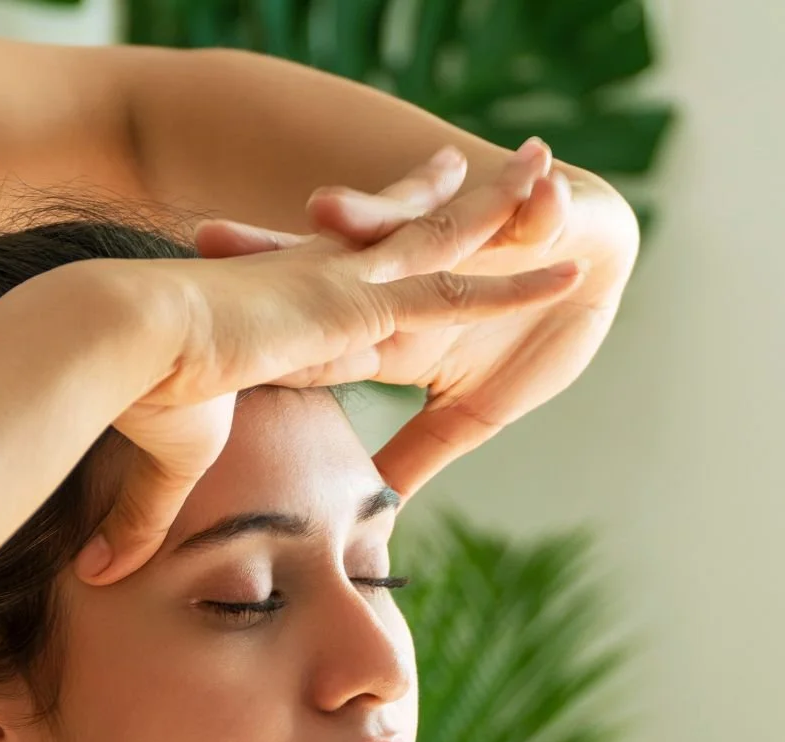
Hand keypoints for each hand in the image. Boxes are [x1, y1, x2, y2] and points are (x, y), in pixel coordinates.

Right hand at [66, 168, 582, 583]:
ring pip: (447, 250)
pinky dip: (520, 285)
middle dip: (441, 205)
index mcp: (286, 314)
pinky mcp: (369, 301)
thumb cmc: (129, 405)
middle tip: (471, 170)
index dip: (372, 265)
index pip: (345, 289)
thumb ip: (147, 514)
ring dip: (503, 222)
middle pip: (402, 242)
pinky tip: (571, 270)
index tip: (388, 249)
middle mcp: (322, 287)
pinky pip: (465, 292)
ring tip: (553, 186)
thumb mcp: (164, 466)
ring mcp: (348, 287)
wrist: (117, 345)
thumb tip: (103, 575)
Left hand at [196, 139, 641, 497]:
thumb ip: (420, 452)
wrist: (593, 254)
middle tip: (207, 240)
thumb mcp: (473, 410)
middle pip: (331, 266)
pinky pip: (517, 207)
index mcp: (395, 323)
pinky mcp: (522, 213)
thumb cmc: (530, 332)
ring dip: (369, 217)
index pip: (316, 330)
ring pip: (403, 223)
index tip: (190, 331)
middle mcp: (413, 276)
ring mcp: (459, 241)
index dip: (261, 330)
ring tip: (328, 211)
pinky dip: (516, 203)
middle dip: (277, 252)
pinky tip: (483, 181)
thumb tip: (373, 517)